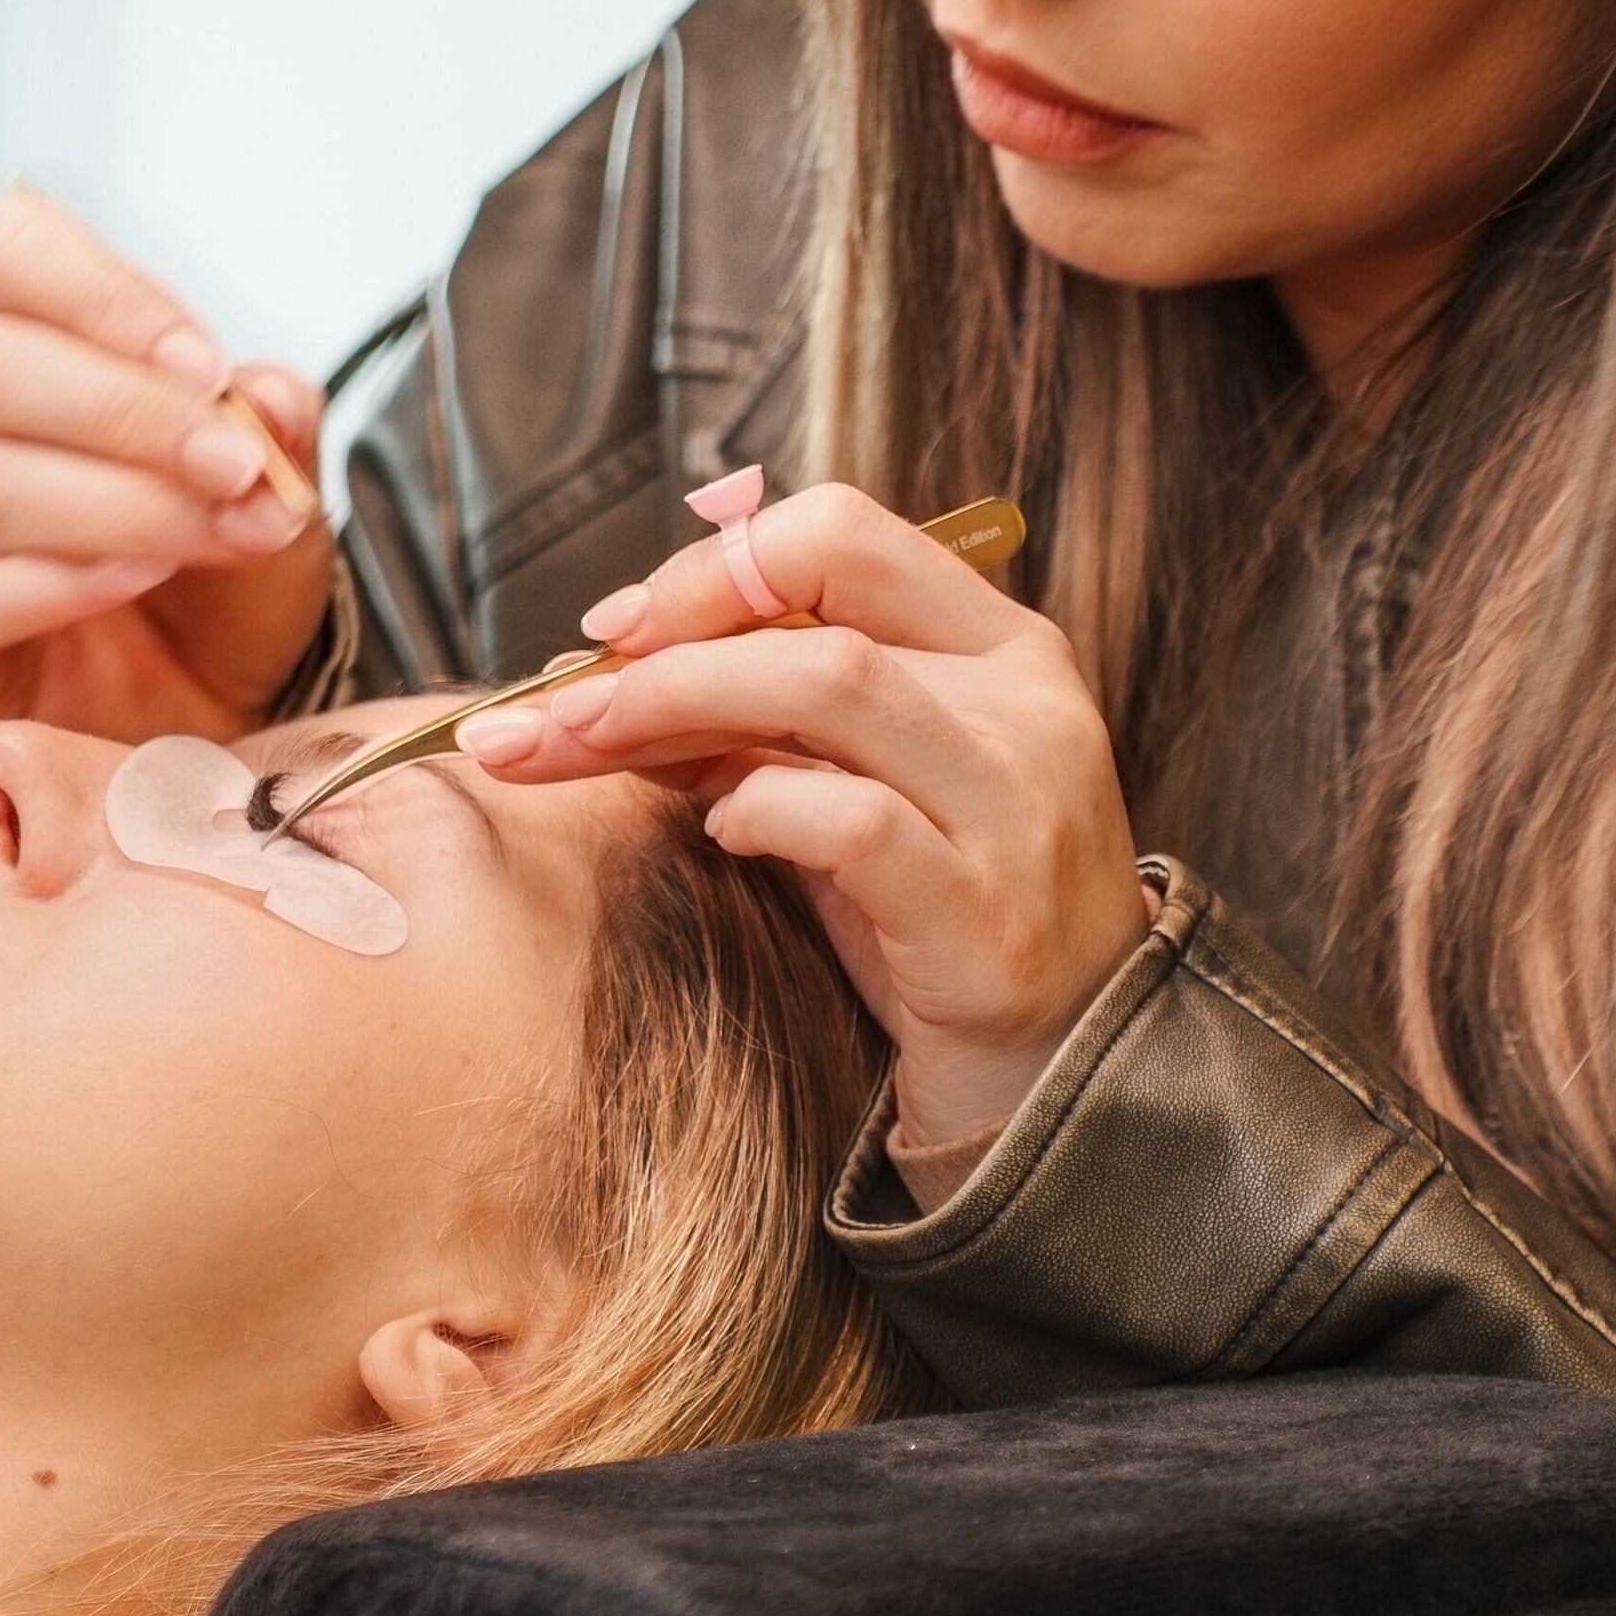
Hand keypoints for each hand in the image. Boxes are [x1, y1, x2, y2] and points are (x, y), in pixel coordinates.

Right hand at [0, 190, 336, 742]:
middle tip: (237, 467)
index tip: (206, 366)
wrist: (218, 712)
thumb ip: (276, 425)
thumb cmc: (224, 581)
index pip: (7, 252)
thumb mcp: (280, 487)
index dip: (101, 295)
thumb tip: (264, 391)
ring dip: (122, 506)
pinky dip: (61, 584)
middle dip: (130, 415)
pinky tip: (137, 585)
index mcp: (20, 342)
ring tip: (217, 531)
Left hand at [456, 484, 1152, 1146]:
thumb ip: (765, 723)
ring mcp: (1015, 807)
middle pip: (819, 603)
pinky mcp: (985, 914)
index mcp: (1004, 648)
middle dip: (663, 642)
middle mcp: (1025, 707)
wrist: (1062, 1080)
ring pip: (830, 683)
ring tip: (587, 747)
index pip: (844, 535)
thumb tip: (601, 680)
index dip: (713, 565)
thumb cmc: (941, 926)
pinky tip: (720, 833)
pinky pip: (853, 822)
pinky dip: (761, 809)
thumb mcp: (863, 791)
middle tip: (553, 703)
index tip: (617, 628)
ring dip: (678, 703)